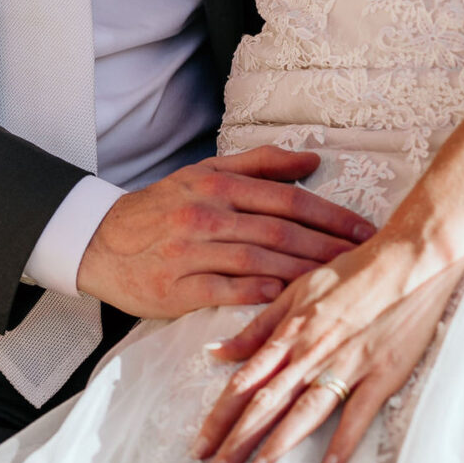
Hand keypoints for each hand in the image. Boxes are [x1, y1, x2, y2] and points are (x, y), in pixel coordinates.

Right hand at [77, 147, 374, 321]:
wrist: (99, 240)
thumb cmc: (161, 207)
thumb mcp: (205, 173)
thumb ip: (260, 164)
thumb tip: (312, 162)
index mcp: (218, 186)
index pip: (286, 199)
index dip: (329, 215)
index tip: (363, 230)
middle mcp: (206, 215)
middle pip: (279, 233)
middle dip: (327, 248)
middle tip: (364, 261)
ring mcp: (190, 252)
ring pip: (258, 262)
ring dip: (302, 274)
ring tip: (338, 285)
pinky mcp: (175, 288)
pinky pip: (224, 292)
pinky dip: (257, 295)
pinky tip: (286, 300)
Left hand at [192, 230, 460, 462]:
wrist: (409, 258)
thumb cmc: (352, 271)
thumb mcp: (297, 290)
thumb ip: (258, 326)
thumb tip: (216, 350)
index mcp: (289, 334)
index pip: (244, 382)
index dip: (219, 417)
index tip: (198, 448)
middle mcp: (311, 352)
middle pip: (265, 404)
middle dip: (236, 442)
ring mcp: (347, 363)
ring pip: (304, 411)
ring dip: (277, 445)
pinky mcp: (382, 372)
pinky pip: (359, 412)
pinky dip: (344, 439)